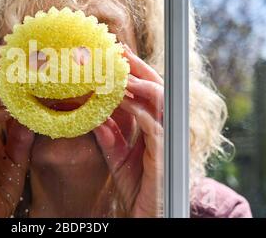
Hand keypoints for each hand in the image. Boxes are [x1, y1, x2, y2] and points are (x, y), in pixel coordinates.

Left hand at [94, 45, 163, 216]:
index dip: (135, 71)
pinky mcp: (166, 154)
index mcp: (155, 125)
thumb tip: (96, 114)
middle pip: (157, 87)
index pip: (148, 91)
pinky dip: (138, 109)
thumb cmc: (135, 186)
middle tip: (118, 51)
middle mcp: (166, 127)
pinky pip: (154, 125)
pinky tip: (121, 99)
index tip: (116, 53)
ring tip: (117, 72)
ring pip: (159, 101)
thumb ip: (110, 135)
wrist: (144, 214)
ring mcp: (169, 139)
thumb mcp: (117, 155)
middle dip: (138, 67)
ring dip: (139, 84)